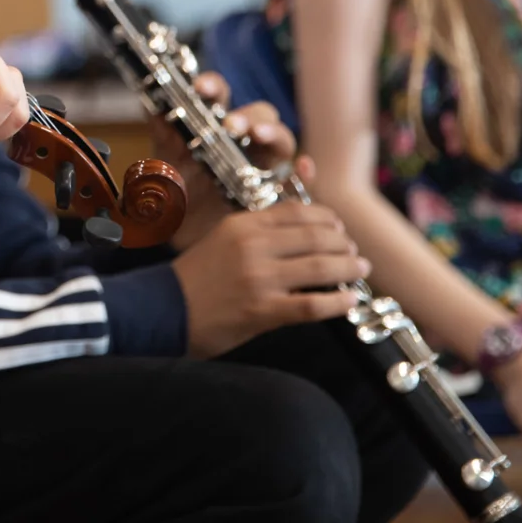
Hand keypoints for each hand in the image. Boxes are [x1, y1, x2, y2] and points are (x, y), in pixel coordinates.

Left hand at [152, 77, 299, 247]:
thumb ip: (161, 134)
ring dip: (273, 134)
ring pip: (281, 141)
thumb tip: (151, 103)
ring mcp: (261, 167)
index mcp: (212, 124)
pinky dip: (306, 173)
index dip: (213, 86)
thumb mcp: (161, 161)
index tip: (200, 89)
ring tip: (257, 137)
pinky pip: (299, 183)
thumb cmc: (173, 191)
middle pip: (259, 114)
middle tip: (232, 125)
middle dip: (248, 115)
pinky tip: (305, 167)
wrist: (178, 235)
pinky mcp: (274, 196)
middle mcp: (242, 141)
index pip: (219, 95)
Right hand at [171, 203, 367, 357]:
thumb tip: (299, 234)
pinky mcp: (263, 310)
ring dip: (348, 269)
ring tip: (359, 270)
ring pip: (321, 267)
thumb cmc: (193, 278)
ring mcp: (259, 279)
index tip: (337, 225)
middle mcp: (253, 247)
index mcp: (241, 225)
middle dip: (343, 243)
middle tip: (354, 251)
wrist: (162, 310)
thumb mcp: (221, 241)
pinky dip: (338, 303)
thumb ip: (255, 234)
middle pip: (316, 237)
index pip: (296, 212)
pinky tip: (349, 301)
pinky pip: (313, 305)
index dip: (325, 217)